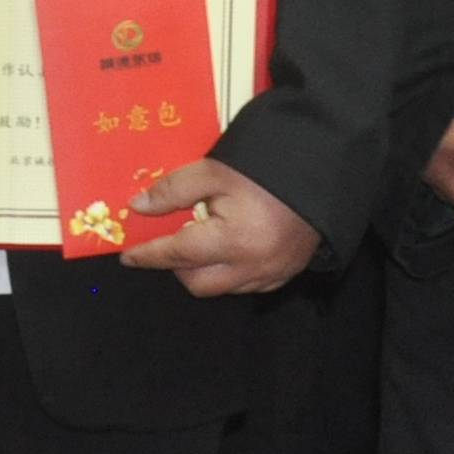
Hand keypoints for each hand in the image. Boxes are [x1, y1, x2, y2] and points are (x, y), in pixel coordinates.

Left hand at [121, 158, 319, 296]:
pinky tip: (227, 247)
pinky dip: (230, 272)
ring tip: (200, 240)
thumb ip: (173, 190)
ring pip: (223, 287)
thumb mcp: (214, 170)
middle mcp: (254, 266)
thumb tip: (139, 207)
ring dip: (204, 270)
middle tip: (169, 241)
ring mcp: (274, 273)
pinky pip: (248, 285)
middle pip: (198, 283)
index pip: (178, 255)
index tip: (128, 256)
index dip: (149, 255)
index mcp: (235, 241)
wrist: (325, 166)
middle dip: (176, 266)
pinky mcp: (288, 272)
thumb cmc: (267, 166)